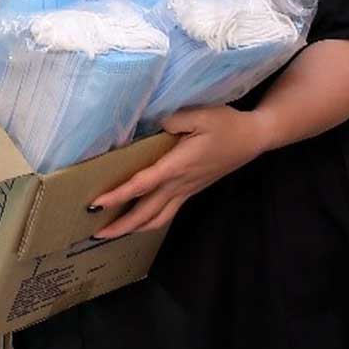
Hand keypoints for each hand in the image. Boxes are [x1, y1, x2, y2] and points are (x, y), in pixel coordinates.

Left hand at [89, 106, 268, 239]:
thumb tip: (155, 126)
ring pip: (158, 218)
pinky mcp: (192, 190)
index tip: (95, 205)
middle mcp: (180, 184)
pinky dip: (150, 221)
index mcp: (177, 166)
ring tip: (113, 233)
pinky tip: (139, 221)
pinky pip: (167, 213)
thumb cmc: (226, 124)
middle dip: (120, 226)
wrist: (253, 138)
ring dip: (134, 229)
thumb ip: (174, 120)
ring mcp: (187, 190)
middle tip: (95, 234)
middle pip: (146, 213)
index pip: (141, 185)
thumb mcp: (200, 114)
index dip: (117, 196)